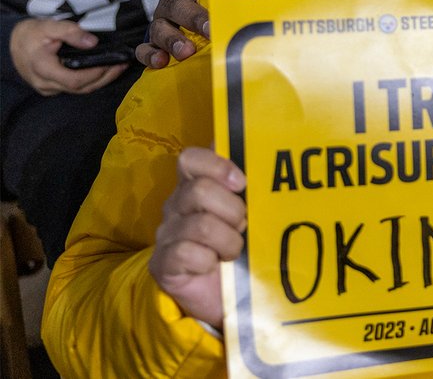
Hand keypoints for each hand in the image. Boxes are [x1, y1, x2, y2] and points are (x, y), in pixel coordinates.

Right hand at [9, 18, 127, 95]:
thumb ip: (70, 32)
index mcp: (43, 68)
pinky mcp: (52, 88)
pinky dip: (92, 81)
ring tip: (119, 66)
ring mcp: (49, 88)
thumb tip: (92, 42)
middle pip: (81, 88)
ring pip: (80, 90)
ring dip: (102, 80)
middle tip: (123, 64)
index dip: (96, 74)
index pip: (74, 80)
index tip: (113, 62)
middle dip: (105, 77)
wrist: (12, 43)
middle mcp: (46, 83)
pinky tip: (104, 70)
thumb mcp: (48, 26)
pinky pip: (76, 88)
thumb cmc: (30, 34)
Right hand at [136, 0, 258, 68]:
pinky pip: (145, 49)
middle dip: (196, 18)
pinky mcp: (152, 41)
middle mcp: (174, 0)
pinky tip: (162, 62)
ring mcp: (161, 21)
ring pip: (161, 28)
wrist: (176, 8)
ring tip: (187, 51)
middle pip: (179, 6)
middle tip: (212, 28)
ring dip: (173, 40)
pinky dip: (151, 55)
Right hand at [149, 147, 246, 327]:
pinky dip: (209, 261)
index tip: (242, 184)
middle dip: (233, 211)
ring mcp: (167, 235)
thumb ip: (248, 187)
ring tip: (233, 251)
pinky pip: (187, 253)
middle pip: (199, 190)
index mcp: (194, 187)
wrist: (228, 298)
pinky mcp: (163, 263)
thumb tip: (256, 148)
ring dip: (228, 241)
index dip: (217, 166)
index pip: (191, 159)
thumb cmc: (241, 249)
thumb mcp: (249, 215)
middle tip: (243, 228)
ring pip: (202, 225)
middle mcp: (176, 207)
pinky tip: (214, 266)